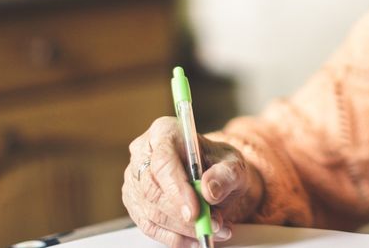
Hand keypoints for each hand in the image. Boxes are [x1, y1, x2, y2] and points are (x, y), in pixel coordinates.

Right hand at [122, 117, 263, 246]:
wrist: (213, 176)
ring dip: (182, 229)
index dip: (177, 189)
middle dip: (182, 214)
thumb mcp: (233, 163)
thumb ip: (226, 174)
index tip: (195, 211)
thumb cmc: (218, 163)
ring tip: (212, 230)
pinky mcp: (135, 202)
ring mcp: (135, 179)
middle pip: (152, 189)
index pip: (163, 161)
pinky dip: (174, 238)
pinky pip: (149, 226)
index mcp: (164, 132)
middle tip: (211, 224)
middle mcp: (143, 153)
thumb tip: (209, 190)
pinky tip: (195, 240)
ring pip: (150, 211)